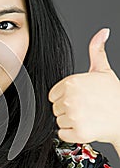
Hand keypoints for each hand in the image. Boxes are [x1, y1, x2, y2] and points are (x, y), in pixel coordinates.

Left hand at [48, 28, 119, 144]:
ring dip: (70, 122)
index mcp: (72, 82)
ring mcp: (74, 115)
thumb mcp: (104, 70)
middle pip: (55, 108)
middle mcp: (71, 98)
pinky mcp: (79, 132)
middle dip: (68, 110)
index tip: (80, 98)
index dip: (65, 98)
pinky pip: (63, 134)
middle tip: (86, 108)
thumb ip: (97, 51)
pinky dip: (72, 134)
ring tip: (88, 117)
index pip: (53, 95)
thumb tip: (102, 33)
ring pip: (59, 121)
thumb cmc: (114, 96)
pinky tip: (86, 127)